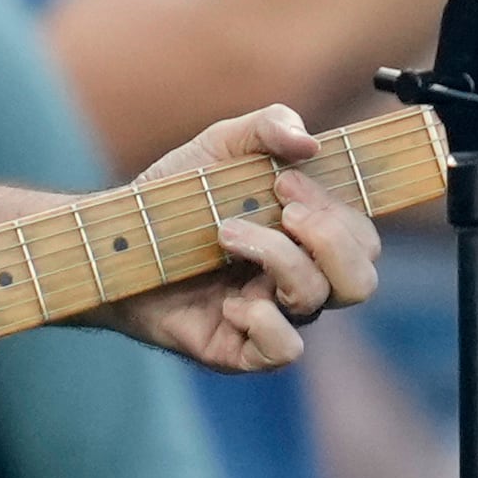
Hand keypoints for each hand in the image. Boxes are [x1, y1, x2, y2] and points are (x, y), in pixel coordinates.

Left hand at [98, 107, 380, 371]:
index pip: (363, 238)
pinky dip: (263, 319)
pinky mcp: (241, 350)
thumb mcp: (220, 146)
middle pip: (360, 279)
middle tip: (278, 207)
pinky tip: (227, 300)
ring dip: (277, 256)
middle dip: (327, 236)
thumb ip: (268, 127)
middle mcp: (300, 281)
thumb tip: (309, 142)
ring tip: (225, 233)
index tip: (285, 180)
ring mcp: (273, 317)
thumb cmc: (174, 198)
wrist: (114, 241)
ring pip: (318, 301)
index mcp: (308, 240)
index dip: (338, 210)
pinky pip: (285, 350)